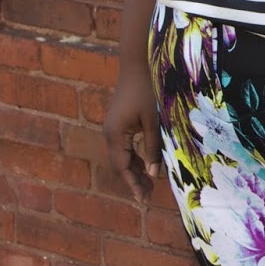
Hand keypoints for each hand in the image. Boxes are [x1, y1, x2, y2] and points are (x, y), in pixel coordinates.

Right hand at [103, 63, 161, 202]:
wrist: (136, 64)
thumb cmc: (146, 90)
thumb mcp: (153, 122)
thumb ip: (152, 148)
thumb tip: (154, 174)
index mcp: (115, 134)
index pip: (123, 167)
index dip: (134, 185)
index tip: (144, 201)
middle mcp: (110, 133)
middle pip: (121, 165)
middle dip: (134, 181)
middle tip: (149, 198)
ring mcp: (113, 128)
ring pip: (123, 157)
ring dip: (135, 171)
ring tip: (150, 187)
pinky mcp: (119, 123)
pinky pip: (125, 147)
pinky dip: (135, 158)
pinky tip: (147, 166)